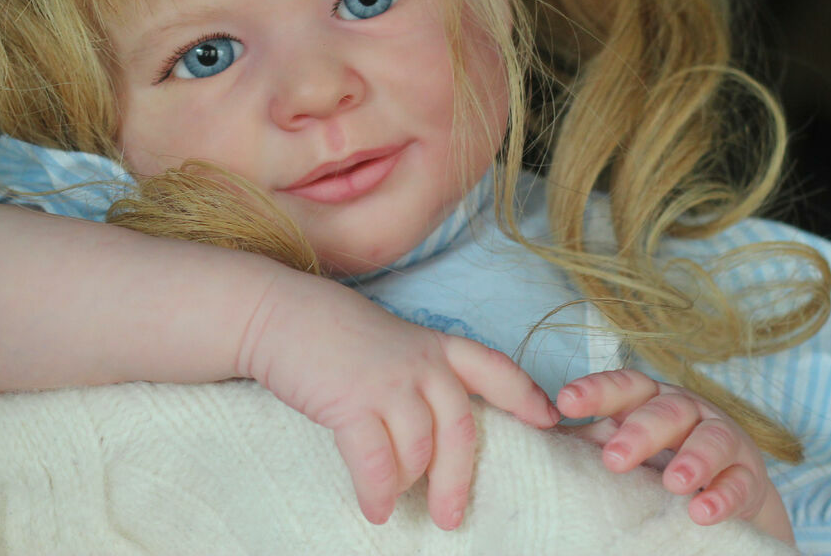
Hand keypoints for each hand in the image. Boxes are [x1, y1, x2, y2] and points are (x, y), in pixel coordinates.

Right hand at [237, 269, 560, 530]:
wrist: (280, 313)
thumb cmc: (332, 334)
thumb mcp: (390, 343)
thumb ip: (419, 375)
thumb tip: (433, 434)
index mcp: (436, 346)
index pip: (494, 368)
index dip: (524, 395)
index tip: (549, 419)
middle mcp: (421, 362)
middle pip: (460, 430)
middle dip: (459, 479)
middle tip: (453, 517)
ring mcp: (390, 380)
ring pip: (419, 451)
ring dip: (407, 484)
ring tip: (392, 502)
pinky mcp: (354, 401)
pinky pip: (377, 462)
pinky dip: (377, 492)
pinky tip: (373, 509)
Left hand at [556, 369, 793, 544]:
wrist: (725, 490)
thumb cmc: (658, 461)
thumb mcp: (623, 447)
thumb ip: (586, 442)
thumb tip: (530, 435)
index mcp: (650, 400)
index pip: (624, 386)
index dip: (597, 391)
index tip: (565, 403)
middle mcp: (688, 411)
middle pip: (665, 411)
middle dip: (640, 433)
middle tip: (614, 459)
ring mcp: (723, 439)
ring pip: (711, 439)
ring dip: (693, 460)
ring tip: (673, 483)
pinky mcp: (749, 476)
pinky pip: (740, 483)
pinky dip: (723, 497)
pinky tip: (703, 512)